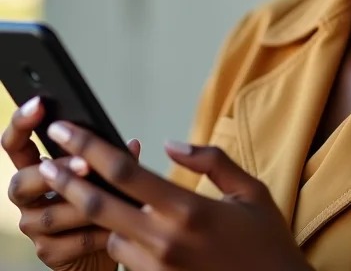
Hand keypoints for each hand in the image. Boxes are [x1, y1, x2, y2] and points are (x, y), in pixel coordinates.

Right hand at [1, 96, 139, 270]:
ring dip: (82, 203)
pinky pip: (68, 242)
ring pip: (49, 215)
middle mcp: (29, 198)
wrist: (107, 246)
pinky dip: (94, 233)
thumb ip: (113, 161)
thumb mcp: (109, 175)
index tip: (39, 103)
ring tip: (110, 196)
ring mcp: (34, 227)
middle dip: (56, 171)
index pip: (16, 144)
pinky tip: (114, 228)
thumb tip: (131, 145)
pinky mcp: (48, 253)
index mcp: (38, 168)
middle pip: (22, 182)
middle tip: (86, 164)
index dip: (22, 123)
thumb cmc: (106, 200)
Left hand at [36, 121, 311, 270]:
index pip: (125, 172)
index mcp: (187, 209)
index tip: (67, 131)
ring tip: (113, 200)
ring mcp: (156, 268)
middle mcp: (164, 240)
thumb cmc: (266, 241)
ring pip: (110, 234)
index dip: (90, 148)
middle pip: (98, 205)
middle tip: (46, 164)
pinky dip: (125, 240)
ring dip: (105, 216)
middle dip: (66, 181)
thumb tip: (172, 143)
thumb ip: (211, 160)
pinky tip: (140, 229)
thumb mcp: (250, 191)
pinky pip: (125, 259)